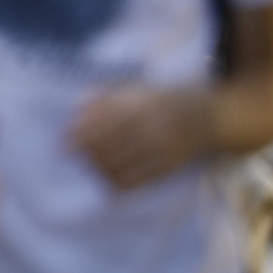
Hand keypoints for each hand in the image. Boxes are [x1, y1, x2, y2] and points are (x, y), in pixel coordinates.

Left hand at [73, 85, 215, 189]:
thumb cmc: (163, 100)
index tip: (63, 143)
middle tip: (75, 156)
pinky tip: (108, 179)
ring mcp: (163, 148)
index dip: (80, 135)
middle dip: (87, 154)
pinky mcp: (170, 167)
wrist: (209, 117)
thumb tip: (76, 108)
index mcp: (142, 103)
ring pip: (122, 166)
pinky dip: (118, 183)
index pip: (104, 122)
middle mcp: (153, 126)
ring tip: (91, 166)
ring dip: (99, 169)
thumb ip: (106, 96)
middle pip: (110, 146)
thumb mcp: (136, 88)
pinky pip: (138, 181)